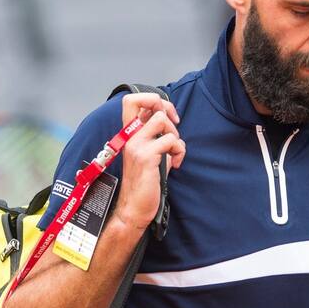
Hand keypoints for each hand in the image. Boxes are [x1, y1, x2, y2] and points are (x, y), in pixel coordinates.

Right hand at [113, 93, 184, 230]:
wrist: (134, 207)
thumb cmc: (145, 182)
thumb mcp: (150, 153)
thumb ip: (155, 137)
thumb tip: (170, 122)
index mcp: (129, 134)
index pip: (132, 100)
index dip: (153, 100)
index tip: (166, 114)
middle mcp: (129, 136)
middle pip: (148, 101)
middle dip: (168, 110)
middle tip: (174, 130)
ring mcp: (136, 145)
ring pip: (162, 120)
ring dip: (175, 134)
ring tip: (173, 152)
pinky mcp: (146, 157)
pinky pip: (171, 141)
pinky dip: (179, 151)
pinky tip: (175, 164)